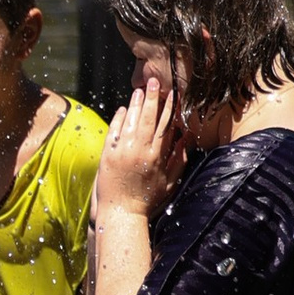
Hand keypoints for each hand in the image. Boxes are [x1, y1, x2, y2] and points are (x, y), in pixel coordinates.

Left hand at [98, 74, 184, 214]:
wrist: (121, 213)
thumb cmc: (147, 200)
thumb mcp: (170, 182)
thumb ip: (178, 160)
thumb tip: (186, 139)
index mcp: (156, 156)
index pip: (164, 125)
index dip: (169, 108)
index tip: (172, 94)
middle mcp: (139, 150)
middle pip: (147, 117)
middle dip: (151, 97)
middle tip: (154, 81)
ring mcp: (122, 151)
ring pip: (129, 121)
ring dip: (135, 104)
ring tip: (139, 90)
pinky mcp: (107, 155)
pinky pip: (113, 131)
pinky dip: (117, 119)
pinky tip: (121, 109)